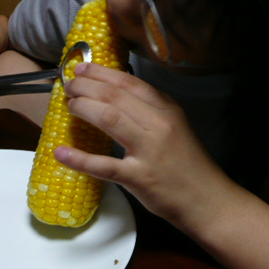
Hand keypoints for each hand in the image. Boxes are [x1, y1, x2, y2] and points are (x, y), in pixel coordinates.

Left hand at [56, 62, 232, 226]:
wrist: (207, 199)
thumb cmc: (187, 163)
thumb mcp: (175, 126)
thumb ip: (150, 110)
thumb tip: (115, 94)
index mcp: (167, 109)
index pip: (130, 83)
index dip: (102, 73)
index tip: (82, 69)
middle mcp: (158, 124)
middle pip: (115, 96)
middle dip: (87, 87)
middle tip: (69, 86)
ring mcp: (149, 151)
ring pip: (109, 119)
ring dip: (83, 108)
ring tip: (68, 105)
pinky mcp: (139, 178)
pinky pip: (104, 165)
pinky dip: (80, 158)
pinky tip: (61, 152)